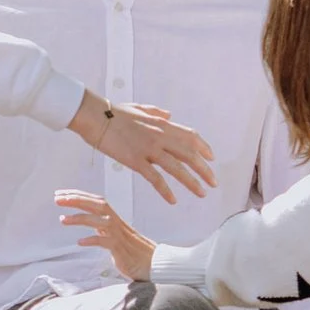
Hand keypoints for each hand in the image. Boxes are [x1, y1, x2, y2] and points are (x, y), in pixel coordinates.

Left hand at [55, 190, 155, 280]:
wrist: (154, 263)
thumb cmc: (134, 251)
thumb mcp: (114, 234)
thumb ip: (102, 226)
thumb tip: (86, 219)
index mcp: (114, 218)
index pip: (95, 201)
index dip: (78, 195)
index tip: (61, 194)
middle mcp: (117, 223)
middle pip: (97, 205)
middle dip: (76, 200)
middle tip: (57, 199)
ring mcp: (119, 235)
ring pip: (99, 221)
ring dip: (79, 218)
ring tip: (62, 219)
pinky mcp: (121, 249)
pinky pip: (105, 242)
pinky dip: (92, 240)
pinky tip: (80, 242)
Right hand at [70, 94, 214, 201]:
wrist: (95, 117)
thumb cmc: (114, 112)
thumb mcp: (140, 109)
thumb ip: (156, 113)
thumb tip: (169, 115)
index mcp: (162, 124)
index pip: (191, 136)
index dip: (204, 147)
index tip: (212, 158)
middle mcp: (160, 136)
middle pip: (189, 155)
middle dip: (204, 170)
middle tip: (214, 182)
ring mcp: (148, 149)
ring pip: (177, 168)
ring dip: (192, 182)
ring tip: (202, 193)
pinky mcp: (135, 160)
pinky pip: (155, 178)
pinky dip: (166, 190)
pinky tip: (173, 200)